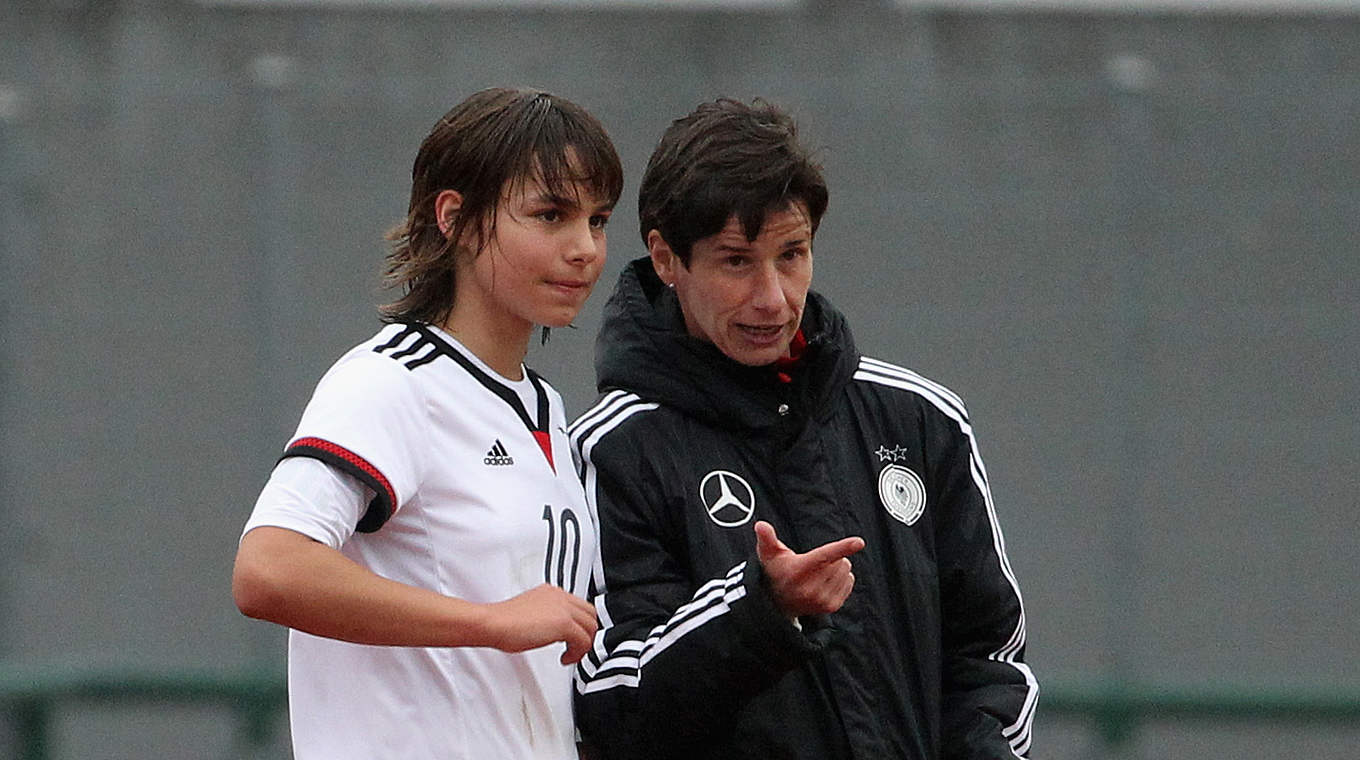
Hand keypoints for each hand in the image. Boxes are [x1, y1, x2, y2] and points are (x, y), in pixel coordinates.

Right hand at [481, 584, 598, 664]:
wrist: (493, 623)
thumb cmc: (502, 622)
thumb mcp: (529, 613)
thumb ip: (545, 617)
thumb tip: (553, 631)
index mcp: (551, 592)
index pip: (579, 606)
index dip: (580, 625)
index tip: (573, 639)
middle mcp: (560, 596)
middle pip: (590, 614)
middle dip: (587, 634)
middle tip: (576, 648)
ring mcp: (563, 608)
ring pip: (591, 626)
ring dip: (584, 645)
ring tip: (571, 655)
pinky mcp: (563, 623)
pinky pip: (584, 640)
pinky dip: (578, 653)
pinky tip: (565, 659)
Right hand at [754, 521, 863, 619]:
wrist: (778, 602)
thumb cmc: (776, 571)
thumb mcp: (768, 553)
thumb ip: (766, 538)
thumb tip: (761, 525)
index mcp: (799, 571)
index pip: (824, 556)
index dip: (843, 547)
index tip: (859, 542)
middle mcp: (811, 588)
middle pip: (839, 561)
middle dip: (832, 558)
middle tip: (814, 564)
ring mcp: (822, 599)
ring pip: (846, 571)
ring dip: (837, 567)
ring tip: (818, 573)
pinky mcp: (831, 607)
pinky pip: (849, 582)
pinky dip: (842, 578)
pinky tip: (825, 582)